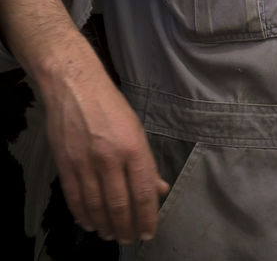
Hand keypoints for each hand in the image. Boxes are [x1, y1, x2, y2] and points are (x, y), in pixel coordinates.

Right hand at [0, 0, 169, 244]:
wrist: (76, 88)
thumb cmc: (113, 108)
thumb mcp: (138, 132)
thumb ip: (147, 165)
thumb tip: (160, 190)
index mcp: (134, 149)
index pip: (143, 193)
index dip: (147, 218)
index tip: (148, 233)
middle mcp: (110, 159)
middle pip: (119, 204)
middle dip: (125, 227)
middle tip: (129, 239)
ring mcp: (85, 163)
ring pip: (95, 205)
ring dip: (104, 224)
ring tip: (110, 235)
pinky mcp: (65, 164)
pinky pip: (74, 197)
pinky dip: (82, 213)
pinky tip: (88, 223)